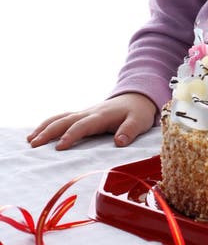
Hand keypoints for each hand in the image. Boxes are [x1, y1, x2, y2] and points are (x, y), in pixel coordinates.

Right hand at [27, 93, 157, 149]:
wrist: (136, 97)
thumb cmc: (137, 112)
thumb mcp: (139, 121)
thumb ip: (129, 131)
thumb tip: (118, 142)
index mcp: (101, 116)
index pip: (82, 126)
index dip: (71, 135)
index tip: (59, 147)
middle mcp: (89, 113)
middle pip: (65, 121)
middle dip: (49, 132)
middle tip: (34, 145)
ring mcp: (84, 113)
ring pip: (60, 118)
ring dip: (45, 127)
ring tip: (30, 140)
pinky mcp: (82, 116)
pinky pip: (62, 118)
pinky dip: (48, 124)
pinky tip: (38, 134)